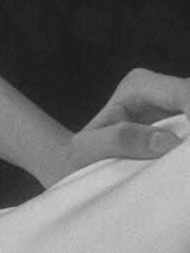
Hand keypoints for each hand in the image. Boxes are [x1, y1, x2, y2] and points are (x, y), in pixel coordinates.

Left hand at [54, 67, 189, 179]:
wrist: (76, 167)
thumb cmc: (78, 156)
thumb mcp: (88, 150)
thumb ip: (121, 141)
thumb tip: (167, 140)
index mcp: (138, 85)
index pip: (181, 91)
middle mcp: (159, 89)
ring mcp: (172, 106)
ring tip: (187, 160)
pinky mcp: (179, 124)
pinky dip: (189, 146)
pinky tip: (186, 160)